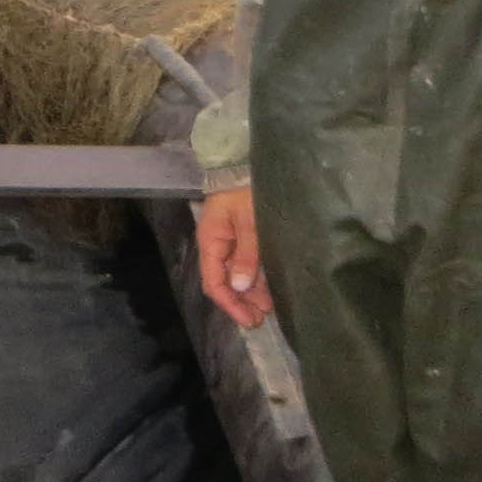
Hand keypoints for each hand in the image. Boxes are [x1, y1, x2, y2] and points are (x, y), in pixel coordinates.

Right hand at [195, 186, 269, 326]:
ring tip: (271, 306)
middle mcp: (218, 246)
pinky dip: (258, 278)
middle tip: (263, 318)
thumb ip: (247, 254)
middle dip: (243, 302)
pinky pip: (247, 264)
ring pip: (238, 276)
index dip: (231, 304)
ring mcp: (231, 243)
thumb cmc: (246, 189)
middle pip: (226, 283)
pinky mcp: (244, 238)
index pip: (214, 283)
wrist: (245, 163)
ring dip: (252, 292)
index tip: (250, 319)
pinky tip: (270, 288)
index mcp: (211, 242)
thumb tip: (240, 286)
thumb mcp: (249, 220)